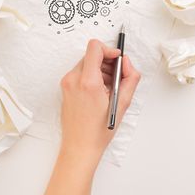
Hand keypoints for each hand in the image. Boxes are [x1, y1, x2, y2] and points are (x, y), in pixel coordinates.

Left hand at [59, 39, 140, 166]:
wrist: (80, 147)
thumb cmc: (98, 130)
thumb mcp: (122, 103)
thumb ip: (130, 78)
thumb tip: (127, 62)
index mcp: (88, 82)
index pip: (95, 47)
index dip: (109, 49)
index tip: (117, 59)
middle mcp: (73, 79)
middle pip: (91, 54)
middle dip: (106, 61)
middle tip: (117, 76)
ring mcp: (67, 83)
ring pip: (86, 63)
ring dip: (100, 69)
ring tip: (108, 87)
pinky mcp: (65, 87)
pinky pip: (80, 72)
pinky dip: (92, 76)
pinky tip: (99, 92)